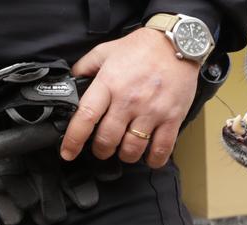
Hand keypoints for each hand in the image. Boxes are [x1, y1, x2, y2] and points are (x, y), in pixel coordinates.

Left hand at [60, 27, 199, 168]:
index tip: (68, 152)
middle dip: (101, 150)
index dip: (73, 140)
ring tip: (125, 150)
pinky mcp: (172, 118)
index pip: (85, 117)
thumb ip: (86, 67)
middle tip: (102, 148)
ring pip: (132, 149)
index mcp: (109, 83)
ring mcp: (151, 111)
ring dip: (125, 155)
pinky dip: (153, 159)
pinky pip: (161, 149)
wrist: (178, 43)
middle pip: (107, 139)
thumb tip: (70, 82)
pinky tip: (149, 156)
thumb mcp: (106, 51)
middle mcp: (129, 100)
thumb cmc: (143, 48)